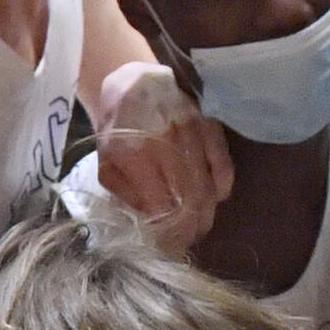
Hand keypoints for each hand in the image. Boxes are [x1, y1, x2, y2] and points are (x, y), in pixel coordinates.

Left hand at [92, 59, 230, 254]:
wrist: (135, 81)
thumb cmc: (117, 127)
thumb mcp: (106, 163)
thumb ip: (124, 194)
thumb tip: (148, 224)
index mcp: (135, 155)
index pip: (160, 207)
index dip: (167, 234)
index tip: (167, 248)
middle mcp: (166, 145)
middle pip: (187, 202)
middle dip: (188, 230)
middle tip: (185, 242)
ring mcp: (192, 135)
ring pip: (206, 189)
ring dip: (205, 215)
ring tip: (199, 229)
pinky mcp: (210, 128)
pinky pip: (224, 167)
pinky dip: (221, 189)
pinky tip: (213, 200)